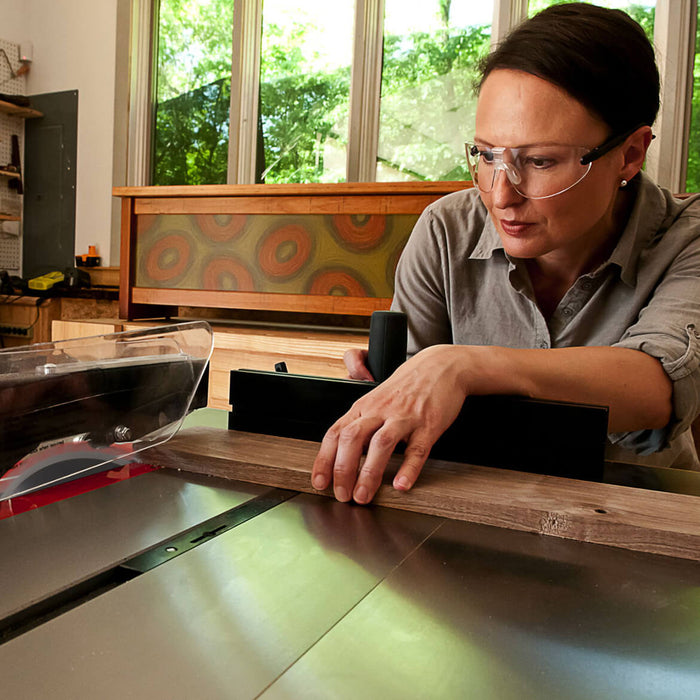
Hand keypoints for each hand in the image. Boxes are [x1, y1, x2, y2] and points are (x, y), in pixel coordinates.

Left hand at [312, 345, 469, 503]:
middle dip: (343, 470)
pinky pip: (417, 449)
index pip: (336, 433)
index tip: (319, 482)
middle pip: (352, 438)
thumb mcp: (376, 400)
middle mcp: (380, 411)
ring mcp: (404, 417)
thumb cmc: (407, 387)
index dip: (324, 460)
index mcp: (364, 407)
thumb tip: (341, 454)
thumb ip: (359, 423)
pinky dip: (408, 468)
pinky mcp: (428, 424)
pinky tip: (401, 485)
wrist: (441, 367)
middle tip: (341, 495)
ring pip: (381, 444)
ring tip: (363, 496)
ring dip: (369, 473)